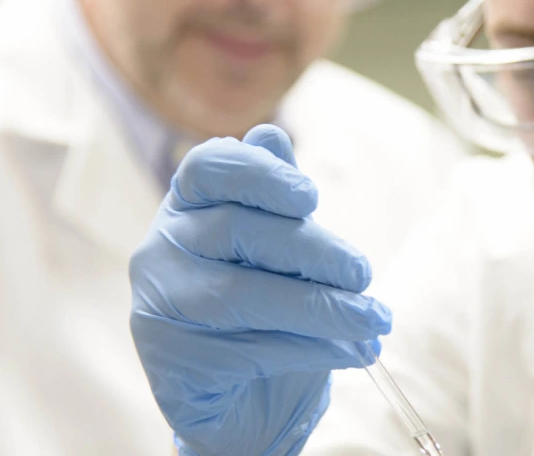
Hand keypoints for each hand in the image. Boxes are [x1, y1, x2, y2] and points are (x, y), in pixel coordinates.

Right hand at [130, 125, 391, 455]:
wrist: (247, 399)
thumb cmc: (266, 311)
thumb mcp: (282, 252)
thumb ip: (278, 201)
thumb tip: (271, 134)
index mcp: (189, 206)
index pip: (208, 169)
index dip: (258, 174)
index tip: (312, 197)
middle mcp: (161, 249)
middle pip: (236, 231)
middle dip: (312, 250)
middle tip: (364, 273)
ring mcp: (159, 306)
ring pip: (243, 295)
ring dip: (321, 307)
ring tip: (373, 320)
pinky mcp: (171, 362)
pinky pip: (248, 350)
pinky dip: (310, 350)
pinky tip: (349, 351)